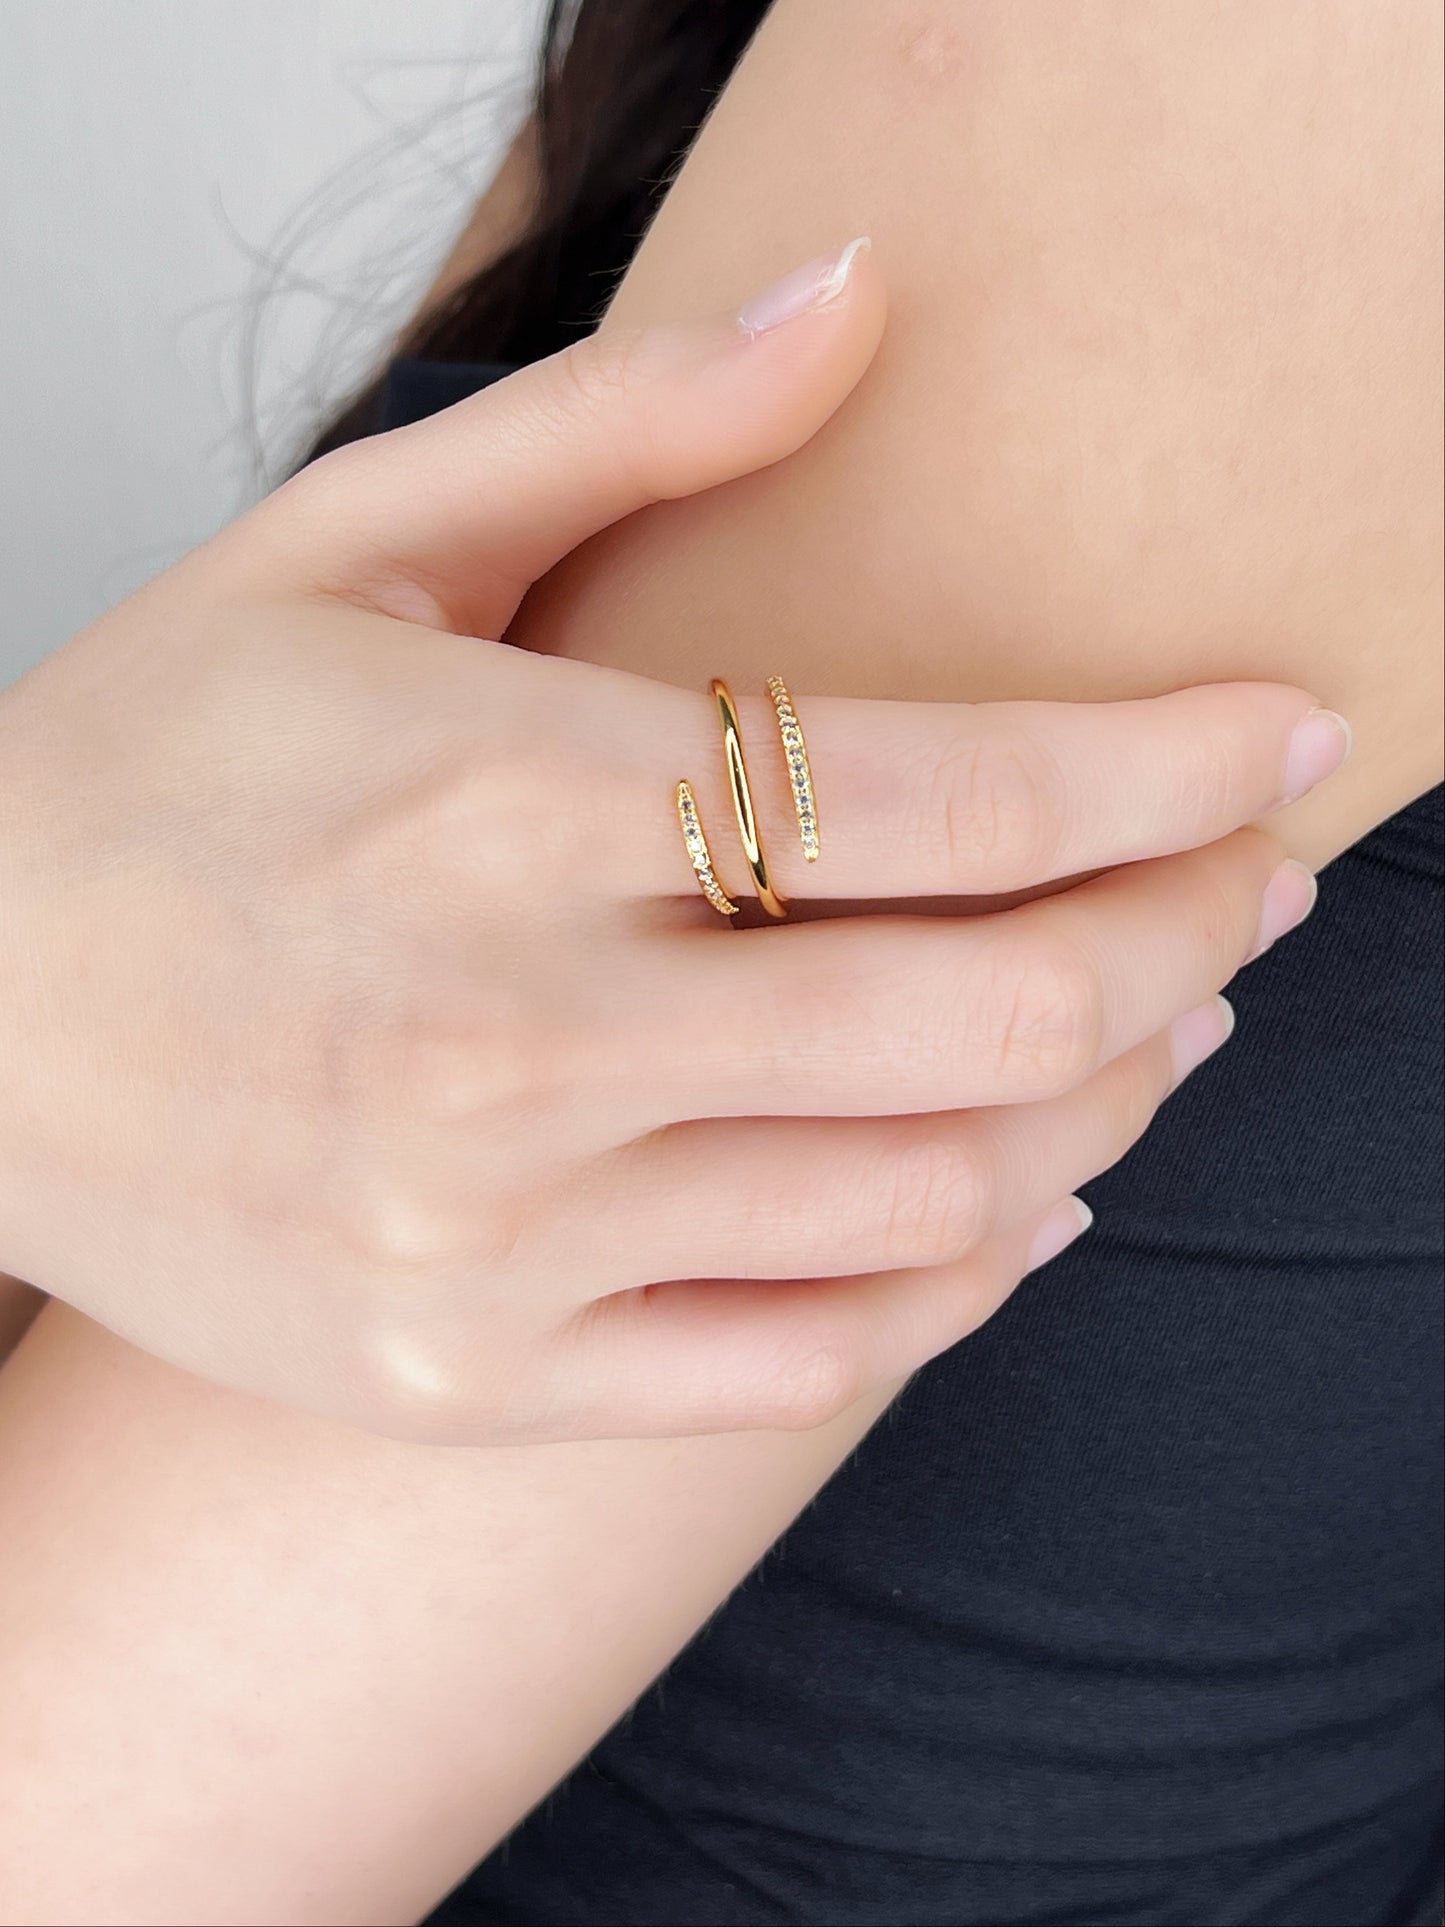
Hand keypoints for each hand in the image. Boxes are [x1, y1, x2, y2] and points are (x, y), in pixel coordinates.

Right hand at [0, 242, 1341, 1441]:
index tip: (1283, 738)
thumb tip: (861, 297)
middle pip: (997, 1011)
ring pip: (935, 1202)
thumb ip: (626, 424)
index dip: (1171, 764)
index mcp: (499, 796)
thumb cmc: (150, 768)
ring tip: (1162, 1019)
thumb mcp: (351, 545)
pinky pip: (806, 1361)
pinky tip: (1025, 1199)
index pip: (950, 790)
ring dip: (1110, 1101)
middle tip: (1255, 881)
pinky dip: (963, 1285)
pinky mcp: (470, 1374)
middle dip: (1191, 933)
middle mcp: (508, 1035)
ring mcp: (492, 1239)